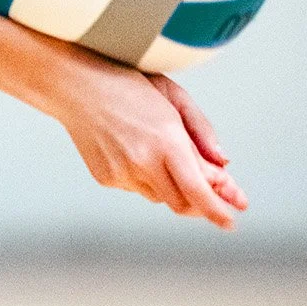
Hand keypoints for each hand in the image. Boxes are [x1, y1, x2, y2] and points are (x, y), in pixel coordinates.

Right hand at [55, 58, 247, 228]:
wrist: (75, 85)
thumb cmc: (128, 83)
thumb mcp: (173, 95)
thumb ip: (202, 132)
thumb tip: (223, 165)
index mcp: (166, 140)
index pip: (198, 191)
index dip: (217, 211)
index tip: (231, 221)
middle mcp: (143, 162)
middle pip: (181, 203)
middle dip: (199, 204)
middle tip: (214, 196)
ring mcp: (121, 173)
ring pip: (158, 196)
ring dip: (170, 186)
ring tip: (162, 153)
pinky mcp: (105, 178)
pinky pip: (136, 188)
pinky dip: (145, 177)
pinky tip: (135, 149)